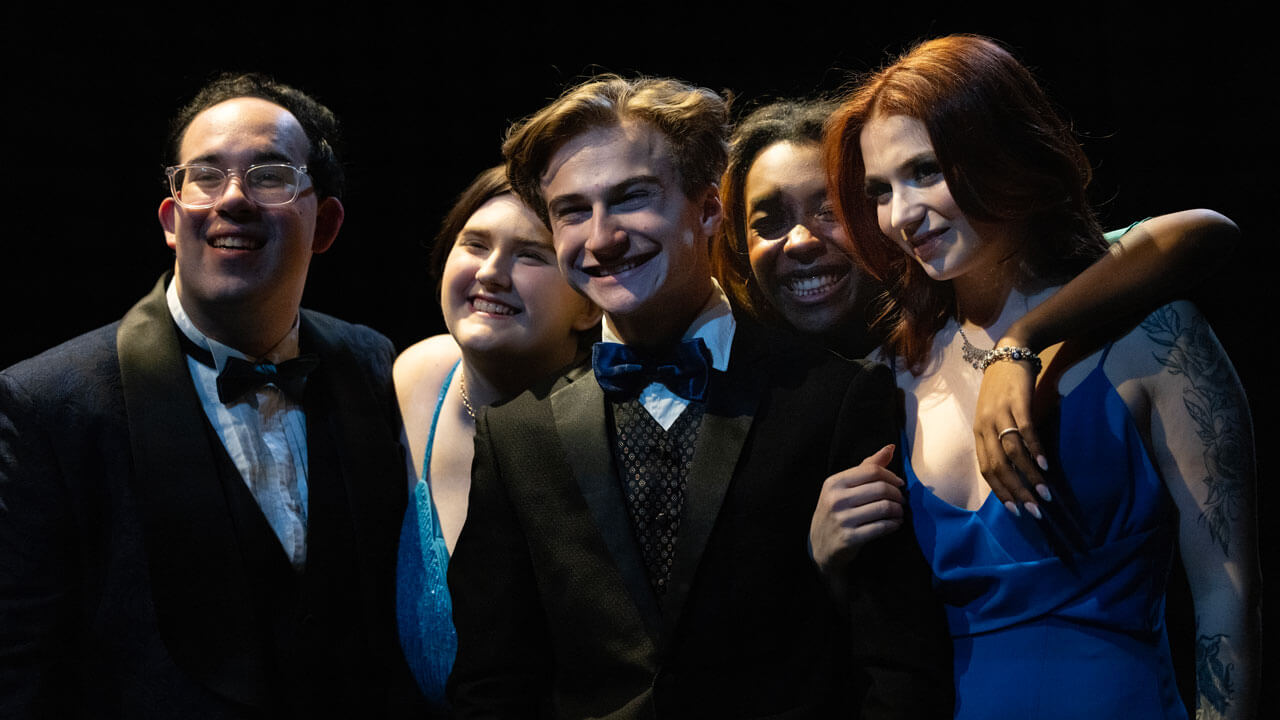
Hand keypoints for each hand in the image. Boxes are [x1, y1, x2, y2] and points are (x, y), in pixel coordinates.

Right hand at [809, 445, 904, 574]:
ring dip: (898, 510)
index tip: (899, 484)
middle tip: (901, 500)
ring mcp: (842, 519)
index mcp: (834, 483)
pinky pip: (882, 527)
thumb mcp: (843, 488)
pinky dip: (894, 524)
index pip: (872, 471)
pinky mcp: (850, 538)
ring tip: (899, 512)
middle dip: (898, 494)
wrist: (820, 546)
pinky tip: (895, 524)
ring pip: (884, 508)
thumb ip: (866, 467)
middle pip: (881, 488)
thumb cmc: (836, 511)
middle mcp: (836, 499)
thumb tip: (890, 448)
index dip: (891, 476)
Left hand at [973, 355, 1050, 518]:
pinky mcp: (1017, 402)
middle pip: (998, 466)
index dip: (1000, 492)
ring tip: (1044, 493)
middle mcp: (985, 425)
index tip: (1016, 511)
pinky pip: (1025, 431)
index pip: (986, 470)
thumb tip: (1017, 471)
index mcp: (978, 433)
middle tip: (1033, 511)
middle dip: (1016, 492)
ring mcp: (1000, 413)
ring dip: (1029, 475)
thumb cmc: (1004, 390)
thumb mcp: (995, 417)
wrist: (1010, 352)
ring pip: (1012, 452)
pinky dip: (1035, 449)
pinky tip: (1045, 465)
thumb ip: (1001, 441)